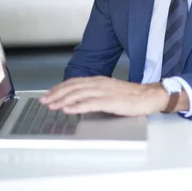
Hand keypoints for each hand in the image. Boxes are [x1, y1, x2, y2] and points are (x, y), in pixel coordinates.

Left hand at [39, 76, 167, 115]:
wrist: (148, 96)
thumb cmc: (131, 96)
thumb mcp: (109, 90)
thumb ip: (95, 93)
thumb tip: (78, 99)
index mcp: (98, 80)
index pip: (74, 82)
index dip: (59, 88)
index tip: (48, 94)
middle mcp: (99, 83)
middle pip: (73, 87)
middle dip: (56, 94)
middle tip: (44, 101)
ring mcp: (104, 92)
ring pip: (78, 94)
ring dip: (63, 100)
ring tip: (52, 106)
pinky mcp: (110, 101)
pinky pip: (90, 103)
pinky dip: (77, 107)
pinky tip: (68, 110)